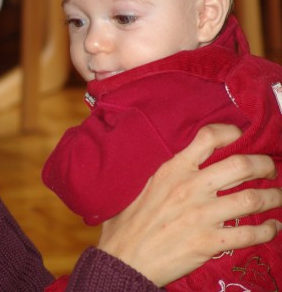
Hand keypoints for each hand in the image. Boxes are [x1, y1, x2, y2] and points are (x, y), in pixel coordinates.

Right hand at [97, 123, 281, 286]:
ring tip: (276, 198)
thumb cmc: (130, 222)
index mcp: (173, 170)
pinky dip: (268, 230)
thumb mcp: (147, 186)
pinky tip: (272, 228)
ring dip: (273, 197)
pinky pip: (250, 233)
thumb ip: (171, 174)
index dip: (231, 133)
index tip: (241, 136)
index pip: (208, 138)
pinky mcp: (209, 241)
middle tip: (270, 170)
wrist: (124, 257)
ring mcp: (202, 214)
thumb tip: (190, 164)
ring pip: (253, 198)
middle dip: (265, 165)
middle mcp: (190, 187)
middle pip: (242, 165)